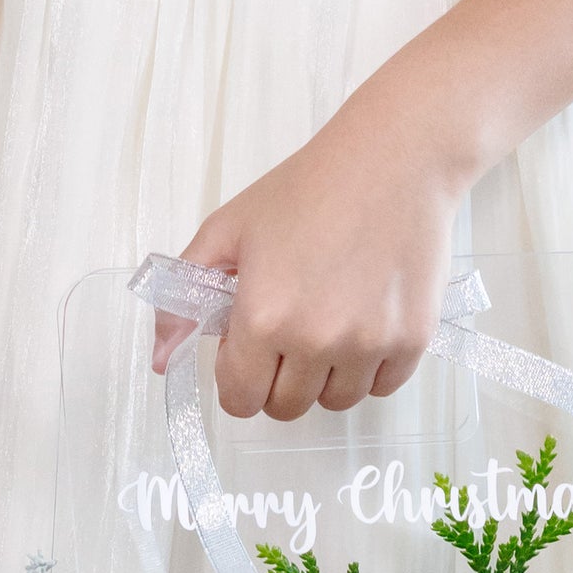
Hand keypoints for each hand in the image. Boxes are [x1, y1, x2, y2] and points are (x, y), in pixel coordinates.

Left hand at [178, 107, 464, 421]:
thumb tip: (160, 360)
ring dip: (323, 376)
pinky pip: (381, 387)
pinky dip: (368, 368)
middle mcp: (316, 342)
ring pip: (335, 402)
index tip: (244, 350)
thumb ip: (182, 300)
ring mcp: (369, 345)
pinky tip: (361, 322)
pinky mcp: (412, 341)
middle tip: (284, 332)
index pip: (239, 399)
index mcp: (263, 318)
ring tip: (325, 322)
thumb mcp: (226, 231)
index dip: (236, 378)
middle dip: (275, 378)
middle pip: (285, 407)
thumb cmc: (305, 191)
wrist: (391, 165)